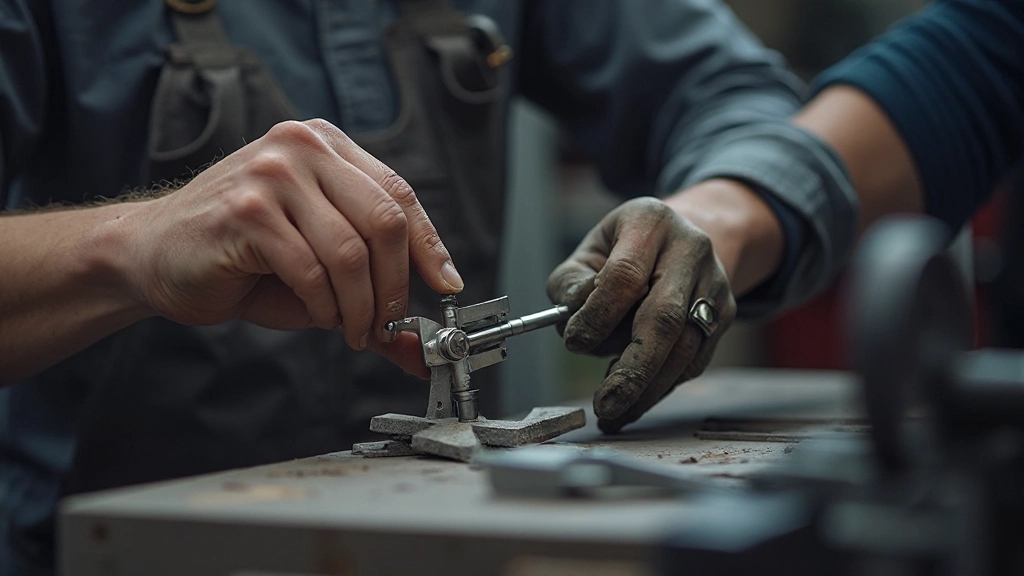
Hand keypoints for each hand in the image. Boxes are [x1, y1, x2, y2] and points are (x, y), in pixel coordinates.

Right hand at [128, 119, 459, 375]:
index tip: (446, 285)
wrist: (152, 254)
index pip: (398, 195)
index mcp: (327, 146)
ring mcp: (272, 173)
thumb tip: (419, 347)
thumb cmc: (243, 257)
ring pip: (351, 252)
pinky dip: (326, 306)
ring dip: (360, 305)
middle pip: (384, 221)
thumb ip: (372, 293)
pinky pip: (311, 270)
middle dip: (395, 286)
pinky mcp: (246, 210)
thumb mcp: (320, 266)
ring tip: (350, 327)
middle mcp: (302, 148)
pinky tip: (320, 316)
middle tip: (388, 323)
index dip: (430, 246)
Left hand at [547, 197, 735, 432]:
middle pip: (664, 318)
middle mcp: (691, 251)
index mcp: (650, 224)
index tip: (573, 342)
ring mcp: (714, 285)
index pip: (625, 275)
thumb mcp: (591, 249)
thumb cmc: (627, 247)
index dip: (598, 315)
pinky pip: (694, 361)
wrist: (687, 236)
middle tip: (605, 402)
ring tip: (614, 411)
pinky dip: (661, 387)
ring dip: (647, 387)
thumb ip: (571, 283)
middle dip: (632, 368)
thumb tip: (572, 322)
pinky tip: (635, 402)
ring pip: (685, 348)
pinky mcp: (725, 315)